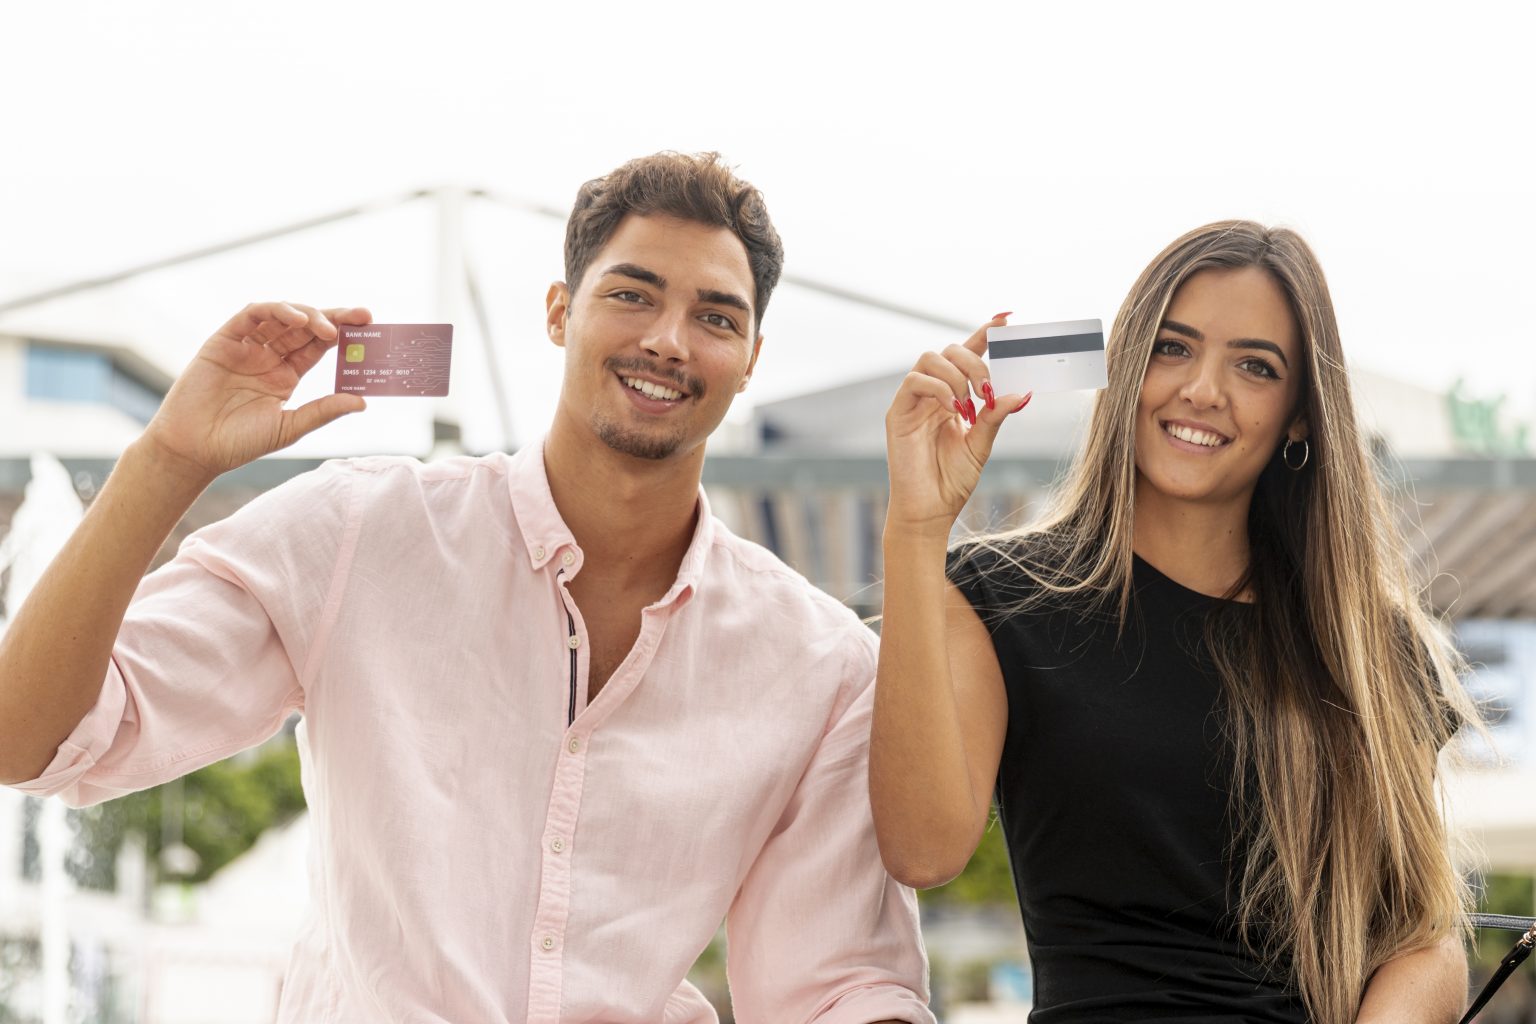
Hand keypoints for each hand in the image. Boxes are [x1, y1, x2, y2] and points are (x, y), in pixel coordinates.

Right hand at [142, 302, 370, 480]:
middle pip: (305, 327)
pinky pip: (250, 316)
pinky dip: (274, 311)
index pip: (319, 346)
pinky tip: (297, 319)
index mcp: (286, 374)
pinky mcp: (223, 341)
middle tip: (362, 316)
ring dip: (308, 314)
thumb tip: (362, 401)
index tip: (370, 327)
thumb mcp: (289, 427)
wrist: (195, 450)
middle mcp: (268, 356)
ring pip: (281, 316)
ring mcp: (246, 346)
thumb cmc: (239, 442)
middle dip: (334, 318)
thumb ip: (323, 411)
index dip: (344, 334)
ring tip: (329, 328)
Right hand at [884, 314, 1031, 537]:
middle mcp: (932, 393)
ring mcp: (913, 401)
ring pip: (930, 359)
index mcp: (953, 396)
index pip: (968, 353)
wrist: (930, 510)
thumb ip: (996, 415)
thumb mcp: (982, 444)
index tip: (1008, 317)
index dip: (985, 332)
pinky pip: (914, 381)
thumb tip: (1022, 391)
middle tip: (987, 389)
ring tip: (969, 404)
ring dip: (956, 375)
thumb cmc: (953, 480)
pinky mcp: (897, 413)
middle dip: (974, 361)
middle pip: (949, 350)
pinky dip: (938, 388)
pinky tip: (953, 409)